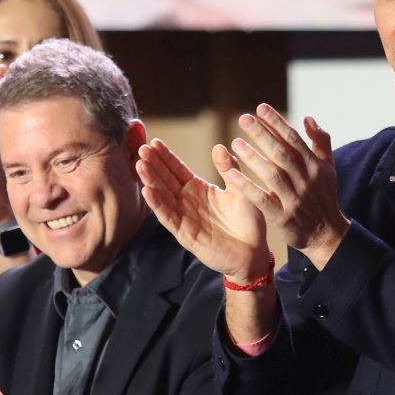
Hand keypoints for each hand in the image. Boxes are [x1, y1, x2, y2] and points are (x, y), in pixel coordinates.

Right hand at [136, 137, 270, 282]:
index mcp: (199, 189)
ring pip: (163, 196)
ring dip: (151, 181)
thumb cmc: (249, 222)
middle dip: (153, 165)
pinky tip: (148, 191)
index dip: (166, 157)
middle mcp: (187, 201)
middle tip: (142, 149)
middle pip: (166, 180)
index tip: (155, 142)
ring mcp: (184, 217)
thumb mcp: (240, 190)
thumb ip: (229, 169)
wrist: (254, 252)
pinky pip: (168, 218)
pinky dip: (157, 205)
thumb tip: (219, 147)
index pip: (177, 169)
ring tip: (140, 165)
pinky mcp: (185, 234)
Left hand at [225, 106, 347, 266]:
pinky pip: (262, 199)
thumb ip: (321, 142)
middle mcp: (305, 180)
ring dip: (252, 157)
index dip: (277, 122)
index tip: (261, 107)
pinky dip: (247, 186)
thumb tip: (307, 118)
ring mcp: (294, 199)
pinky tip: (232, 174)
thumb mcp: (328, 168)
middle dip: (262, 134)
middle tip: (243, 119)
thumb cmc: (323, 197)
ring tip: (235, 143)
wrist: (326, 234)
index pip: (294, 139)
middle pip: (281, 153)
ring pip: (271, 174)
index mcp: (314, 166)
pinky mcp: (282, 217)